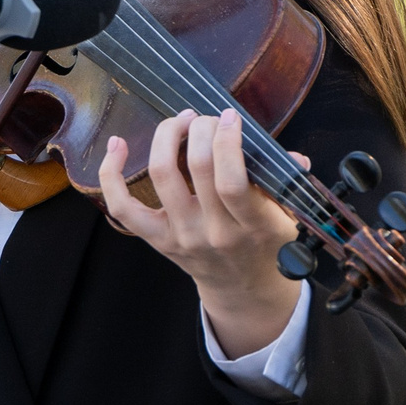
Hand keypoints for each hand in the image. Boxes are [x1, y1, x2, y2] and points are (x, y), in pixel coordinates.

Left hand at [98, 108, 303, 358]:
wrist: (242, 287)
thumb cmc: (263, 243)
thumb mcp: (286, 217)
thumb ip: (288, 183)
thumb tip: (293, 158)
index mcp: (250, 226)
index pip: (231, 181)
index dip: (226, 141)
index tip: (229, 117)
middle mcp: (212, 233)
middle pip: (197, 168)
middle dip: (200, 129)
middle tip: (206, 118)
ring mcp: (181, 236)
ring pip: (162, 175)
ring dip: (168, 136)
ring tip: (180, 121)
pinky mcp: (156, 238)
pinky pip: (122, 208)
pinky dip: (111, 174)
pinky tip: (118, 145)